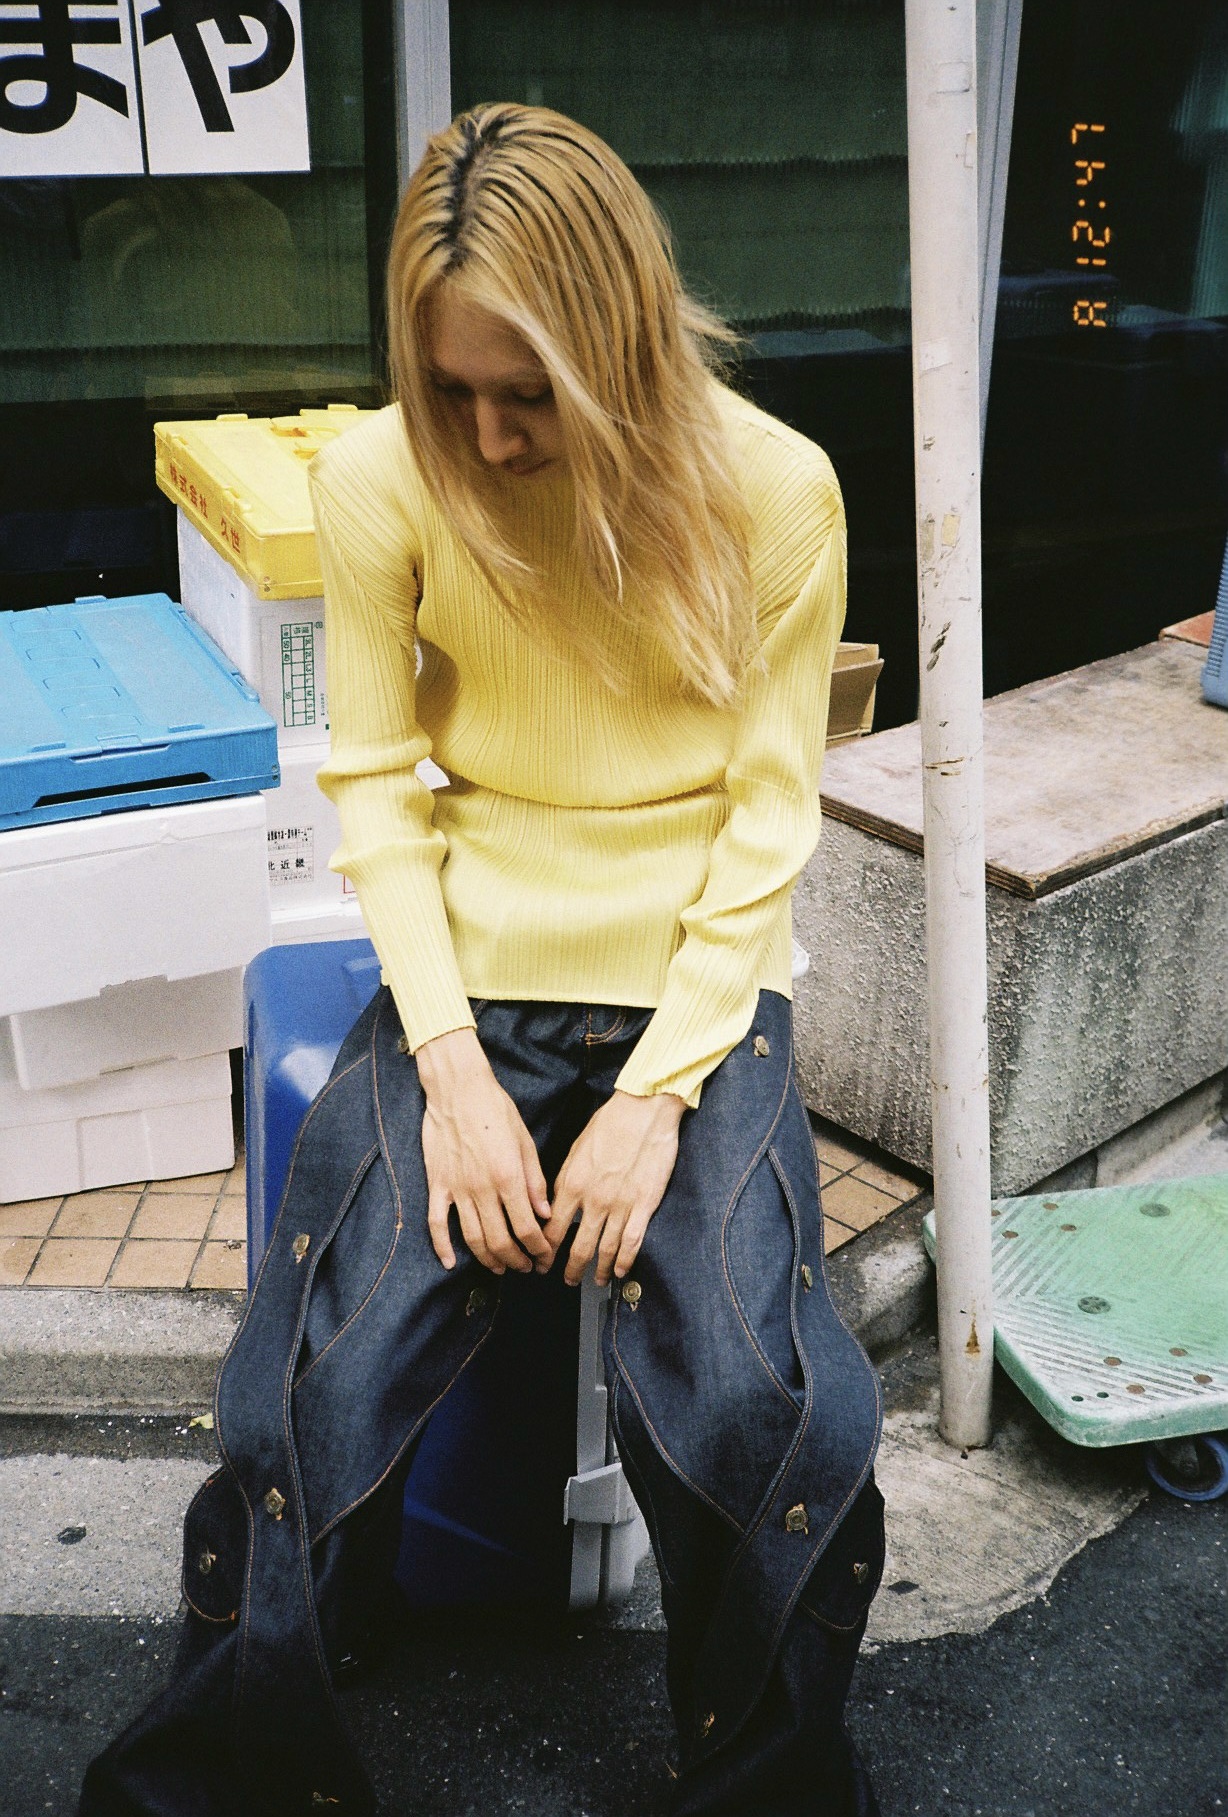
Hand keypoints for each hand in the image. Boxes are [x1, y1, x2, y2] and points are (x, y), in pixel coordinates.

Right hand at [416, 1028, 552, 1275]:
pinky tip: (450, 1262)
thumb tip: (545, 1213)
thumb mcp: (524, 1141)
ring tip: (500, 1268)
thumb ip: (534, 1180)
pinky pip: (436, 1223)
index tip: (545, 1258)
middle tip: (525, 1267)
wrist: (457, 1089)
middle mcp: (482, 1188)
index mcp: (508, 1177)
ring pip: (472, 1238)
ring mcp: (457, 1189)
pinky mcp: (437, 1185)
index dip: (539, 1249)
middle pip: (500, 1240)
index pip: (527, 1228)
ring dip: (488, 1259)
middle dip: (516, 1260)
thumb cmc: (494, 1109)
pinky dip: (442, 1247)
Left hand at [543, 1090, 685, 1286]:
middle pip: (578, 1246)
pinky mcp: (644, 1204)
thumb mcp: (576, 1150)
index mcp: (572, 1183)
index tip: (541, 1261)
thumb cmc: (610, 1122)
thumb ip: (565, 1180)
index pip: (552, 1228)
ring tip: (595, 1280)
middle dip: (569, 1268)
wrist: (644, 1110)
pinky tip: (619, 1270)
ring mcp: (620, 1205)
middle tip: (566, 1280)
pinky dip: (624, 1260)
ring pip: (605, 1249)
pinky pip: (632, 1241)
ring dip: (597, 1270)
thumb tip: (554, 1204)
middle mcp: (594, 1200)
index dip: (545, 1251)